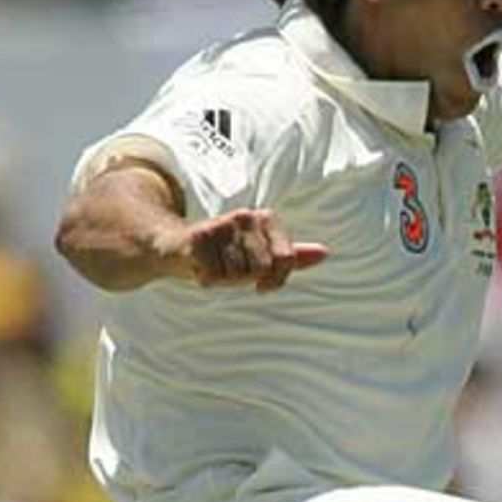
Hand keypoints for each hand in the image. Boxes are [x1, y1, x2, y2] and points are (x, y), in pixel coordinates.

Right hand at [158, 208, 327, 291]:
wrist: (176, 245)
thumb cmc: (224, 253)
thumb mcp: (261, 253)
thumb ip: (291, 254)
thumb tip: (325, 253)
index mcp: (267, 218)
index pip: (286, 260)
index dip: (276, 280)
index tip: (262, 284)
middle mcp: (246, 217)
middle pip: (262, 269)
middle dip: (246, 279)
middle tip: (229, 270)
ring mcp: (222, 224)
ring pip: (238, 274)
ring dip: (225, 279)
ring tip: (214, 266)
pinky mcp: (199, 237)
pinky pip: (216, 275)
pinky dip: (207, 279)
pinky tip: (201, 268)